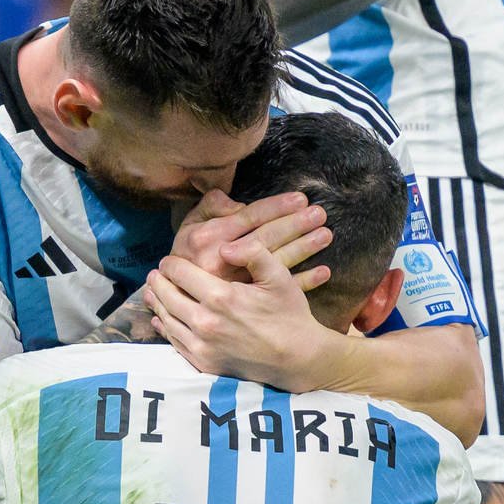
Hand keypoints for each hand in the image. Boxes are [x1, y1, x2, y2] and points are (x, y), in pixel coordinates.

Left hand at [145, 236, 340, 389]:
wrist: (296, 359)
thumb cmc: (289, 314)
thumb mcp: (279, 276)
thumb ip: (253, 253)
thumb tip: (223, 247)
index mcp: (220, 297)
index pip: (180, 273)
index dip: (171, 264)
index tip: (168, 260)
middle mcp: (205, 323)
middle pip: (168, 296)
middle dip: (159, 282)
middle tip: (154, 274)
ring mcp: (202, 346)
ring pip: (168, 320)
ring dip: (158, 304)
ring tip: (152, 292)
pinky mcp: (204, 363)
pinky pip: (175, 343)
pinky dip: (165, 329)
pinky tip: (161, 320)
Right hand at [169, 189, 332, 291]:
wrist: (177, 299)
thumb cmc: (187, 257)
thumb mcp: (190, 228)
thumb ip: (210, 209)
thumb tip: (235, 202)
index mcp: (208, 240)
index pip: (248, 218)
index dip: (275, 207)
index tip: (299, 199)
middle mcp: (222, 262)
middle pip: (265, 239)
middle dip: (295, 225)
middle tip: (320, 214)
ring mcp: (235, 285)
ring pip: (274, 264)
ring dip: (303, 249)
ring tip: (325, 235)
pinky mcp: (245, 303)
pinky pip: (276, 291)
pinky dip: (303, 282)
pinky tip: (323, 272)